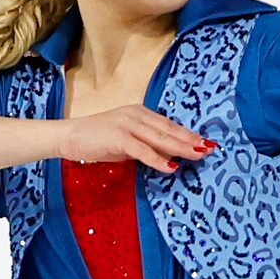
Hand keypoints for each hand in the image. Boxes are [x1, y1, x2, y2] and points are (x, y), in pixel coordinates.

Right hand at [58, 105, 212, 172]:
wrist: (69, 136)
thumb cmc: (97, 140)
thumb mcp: (126, 142)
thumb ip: (146, 145)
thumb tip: (167, 156)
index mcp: (141, 113)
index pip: (169, 124)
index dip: (188, 134)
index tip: (204, 143)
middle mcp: (137, 114)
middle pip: (170, 129)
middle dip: (191, 140)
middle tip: (210, 149)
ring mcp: (128, 124)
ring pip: (161, 138)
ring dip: (181, 148)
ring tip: (198, 155)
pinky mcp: (119, 137)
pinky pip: (143, 150)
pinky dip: (158, 159)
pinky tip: (171, 166)